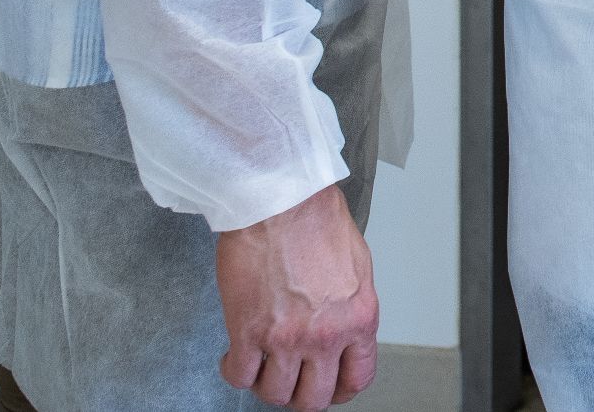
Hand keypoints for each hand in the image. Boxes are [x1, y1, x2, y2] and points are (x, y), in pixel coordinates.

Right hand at [215, 183, 379, 408]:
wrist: (280, 201)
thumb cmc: (317, 221)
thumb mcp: (357, 268)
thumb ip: (351, 308)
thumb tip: (344, 332)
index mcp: (359, 319)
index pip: (357, 378)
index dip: (340, 390)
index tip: (329, 388)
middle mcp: (326, 336)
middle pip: (314, 399)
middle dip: (301, 395)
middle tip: (290, 379)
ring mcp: (286, 339)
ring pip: (275, 394)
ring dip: (266, 384)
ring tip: (261, 365)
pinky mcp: (248, 332)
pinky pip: (239, 376)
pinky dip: (234, 372)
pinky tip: (235, 355)